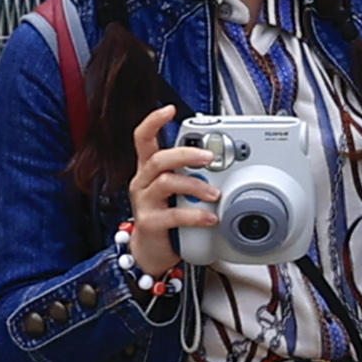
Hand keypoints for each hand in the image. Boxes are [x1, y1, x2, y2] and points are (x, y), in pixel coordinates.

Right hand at [122, 107, 221, 275]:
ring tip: (215, 194)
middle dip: (186, 154)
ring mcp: (144, 203)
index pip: (143, 139)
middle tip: (210, 157)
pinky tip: (209, 217)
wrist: (150, 252)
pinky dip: (196, 215)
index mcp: (149, 170)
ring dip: (195, 185)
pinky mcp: (150, 223)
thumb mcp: (176, 191)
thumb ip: (190, 174)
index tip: (168, 109)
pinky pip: (174, 215)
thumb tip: (218, 163)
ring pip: (167, 183)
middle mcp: (143, 182)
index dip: (153, 121)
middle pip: (158, 158)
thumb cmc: (166, 217)